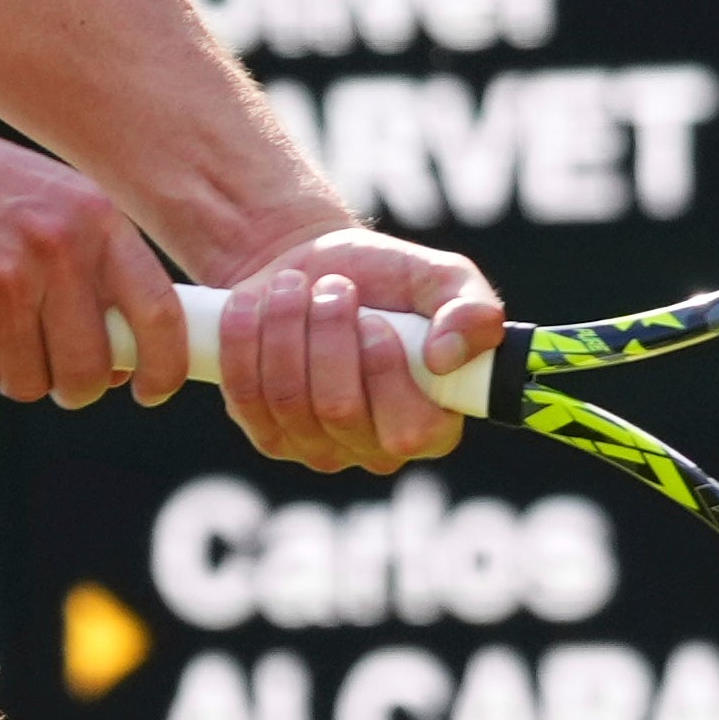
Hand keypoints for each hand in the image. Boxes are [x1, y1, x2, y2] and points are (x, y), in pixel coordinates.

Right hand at [0, 99, 189, 407]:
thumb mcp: (50, 199)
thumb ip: (93, 263)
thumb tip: (127, 353)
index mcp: (96, 219)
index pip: (159, 312)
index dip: (163, 367)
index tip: (149, 389)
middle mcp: (58, 247)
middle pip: (89, 370)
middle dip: (68, 385)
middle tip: (45, 368)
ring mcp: (5, 278)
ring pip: (30, 382)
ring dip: (8, 371)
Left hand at [202, 222, 498, 473]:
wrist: (309, 269)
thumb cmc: (385, 279)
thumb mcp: (441, 278)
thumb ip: (473, 310)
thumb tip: (449, 357)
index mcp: (435, 425)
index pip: (411, 430)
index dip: (385, 372)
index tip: (372, 318)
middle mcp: (377, 450)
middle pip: (340, 409)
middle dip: (328, 334)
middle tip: (332, 286)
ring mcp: (318, 449)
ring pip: (289, 400)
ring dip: (285, 327)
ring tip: (292, 285)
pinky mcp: (268, 436)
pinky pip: (247, 397)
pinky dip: (245, 341)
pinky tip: (252, 306)